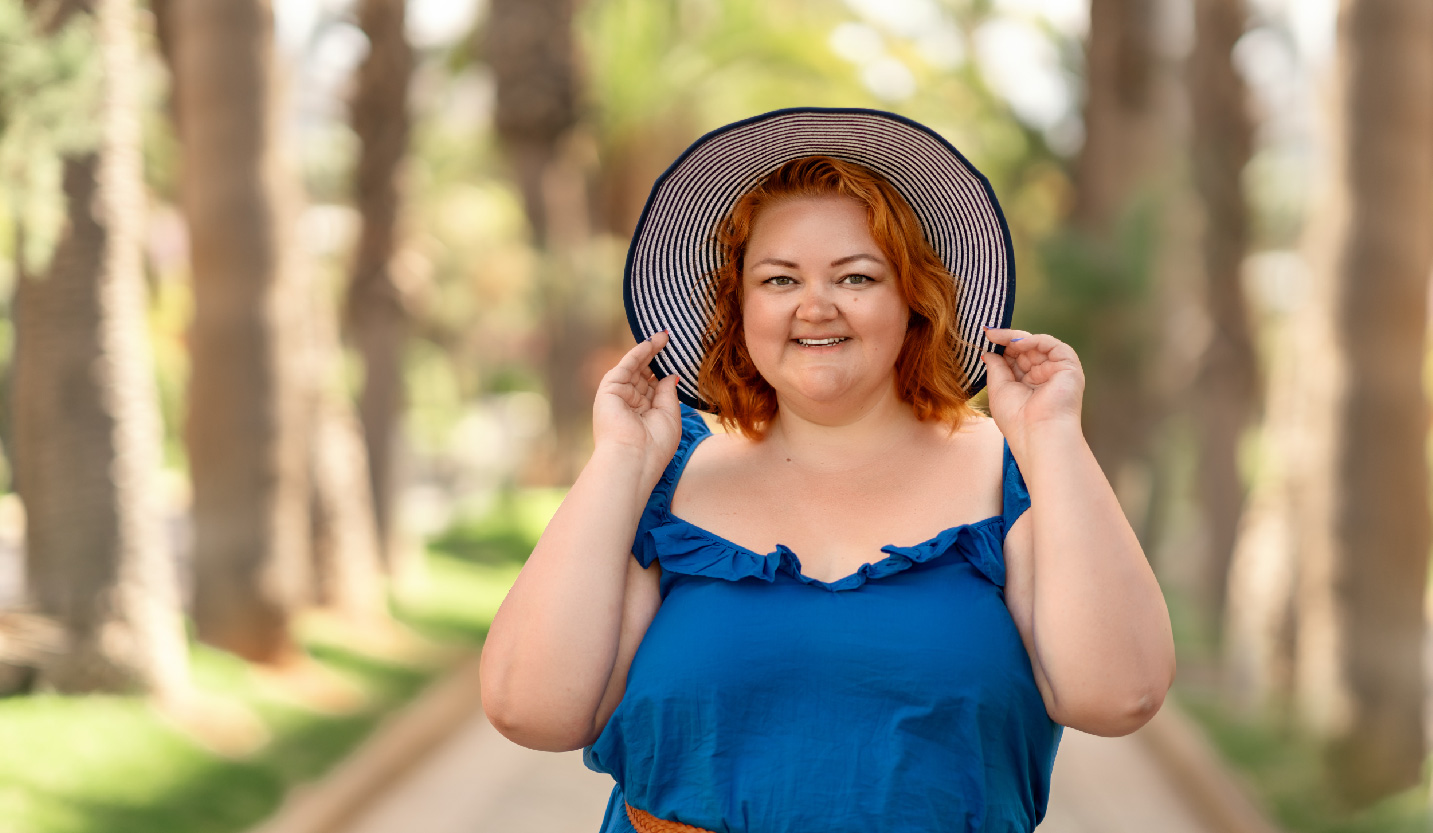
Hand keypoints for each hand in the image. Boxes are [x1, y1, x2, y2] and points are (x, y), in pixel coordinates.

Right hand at [593, 331, 683, 484]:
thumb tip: (669, 375)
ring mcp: (618, 396)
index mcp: (644, 414)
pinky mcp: (609, 390)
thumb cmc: (655, 444)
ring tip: (664, 336)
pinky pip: (626, 366)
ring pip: (635, 368)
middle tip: (670, 339)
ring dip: (648, 350)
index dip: (663, 371)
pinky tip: (652, 342)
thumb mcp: (670, 416)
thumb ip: (667, 394)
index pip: (653, 387)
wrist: (634, 458)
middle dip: (656, 357)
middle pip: (644, 374)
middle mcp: (630, 404)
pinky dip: (638, 353)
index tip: (676, 357)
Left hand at [980, 327, 1084, 456]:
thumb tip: (989, 351)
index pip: (1015, 359)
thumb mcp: (999, 389)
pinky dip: (1035, 340)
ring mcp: (1057, 371)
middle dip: (1006, 340)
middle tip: (988, 333)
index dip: (1001, 347)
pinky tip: (1017, 343)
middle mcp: (1043, 377)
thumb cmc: (1016, 419)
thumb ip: (996, 367)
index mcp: (1028, 384)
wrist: (1038, 434)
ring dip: (1016, 338)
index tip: (984, 337)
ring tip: (998, 337)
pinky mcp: (1069, 368)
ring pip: (1037, 345)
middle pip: (1025, 350)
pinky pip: (1052, 345)